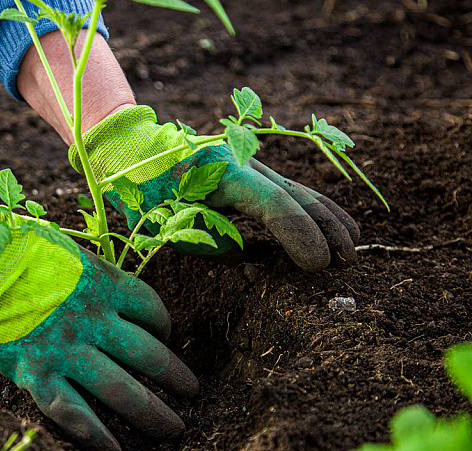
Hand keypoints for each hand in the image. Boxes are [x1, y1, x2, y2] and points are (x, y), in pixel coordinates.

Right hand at [0, 221, 197, 450]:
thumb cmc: (13, 248)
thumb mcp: (65, 251)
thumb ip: (91, 274)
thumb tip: (107, 289)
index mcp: (103, 283)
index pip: (151, 309)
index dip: (164, 326)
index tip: (165, 337)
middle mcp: (93, 320)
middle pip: (149, 354)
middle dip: (176, 377)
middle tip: (192, 392)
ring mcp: (67, 350)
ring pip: (122, 389)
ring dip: (153, 412)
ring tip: (174, 428)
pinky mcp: (36, 374)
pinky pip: (75, 413)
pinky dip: (98, 435)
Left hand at [69, 105, 359, 270]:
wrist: (134, 148)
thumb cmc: (143, 188)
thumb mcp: (162, 221)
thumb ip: (204, 241)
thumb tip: (242, 252)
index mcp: (222, 173)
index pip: (274, 206)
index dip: (300, 236)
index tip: (317, 266)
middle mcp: (244, 162)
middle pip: (297, 195)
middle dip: (326, 229)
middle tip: (344, 262)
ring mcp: (249, 162)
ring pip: (299, 189)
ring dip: (328, 217)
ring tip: (352, 245)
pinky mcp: (249, 169)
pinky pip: (288, 189)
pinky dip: (312, 208)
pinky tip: (332, 224)